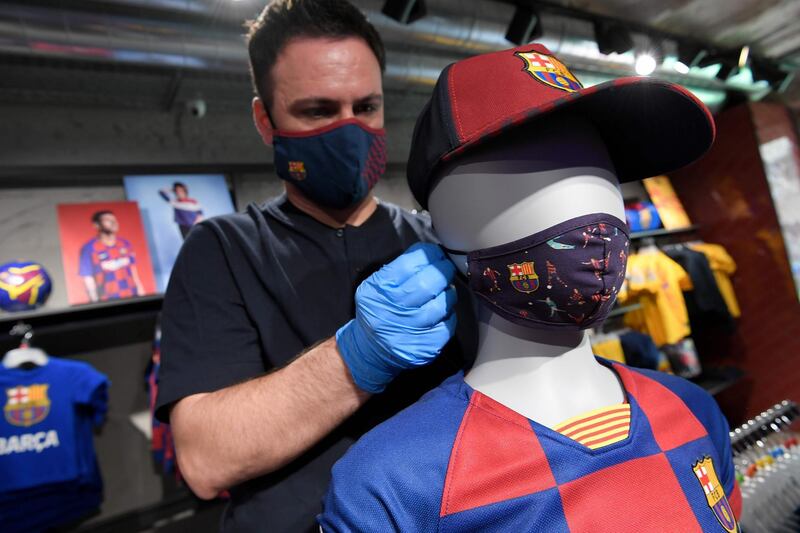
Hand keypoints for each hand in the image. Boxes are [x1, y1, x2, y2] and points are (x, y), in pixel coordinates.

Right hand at [336, 242, 456, 392]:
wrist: (370, 350)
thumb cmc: (377, 311)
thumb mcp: (375, 287)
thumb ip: (398, 271)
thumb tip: (429, 254)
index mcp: (378, 291)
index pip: (408, 265)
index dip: (428, 255)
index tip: (436, 253)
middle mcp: (391, 312)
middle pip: (427, 284)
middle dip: (443, 270)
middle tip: (446, 267)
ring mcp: (408, 332)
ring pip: (441, 305)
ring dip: (448, 293)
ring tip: (445, 289)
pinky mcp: (423, 347)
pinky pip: (446, 325)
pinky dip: (448, 315)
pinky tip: (443, 311)